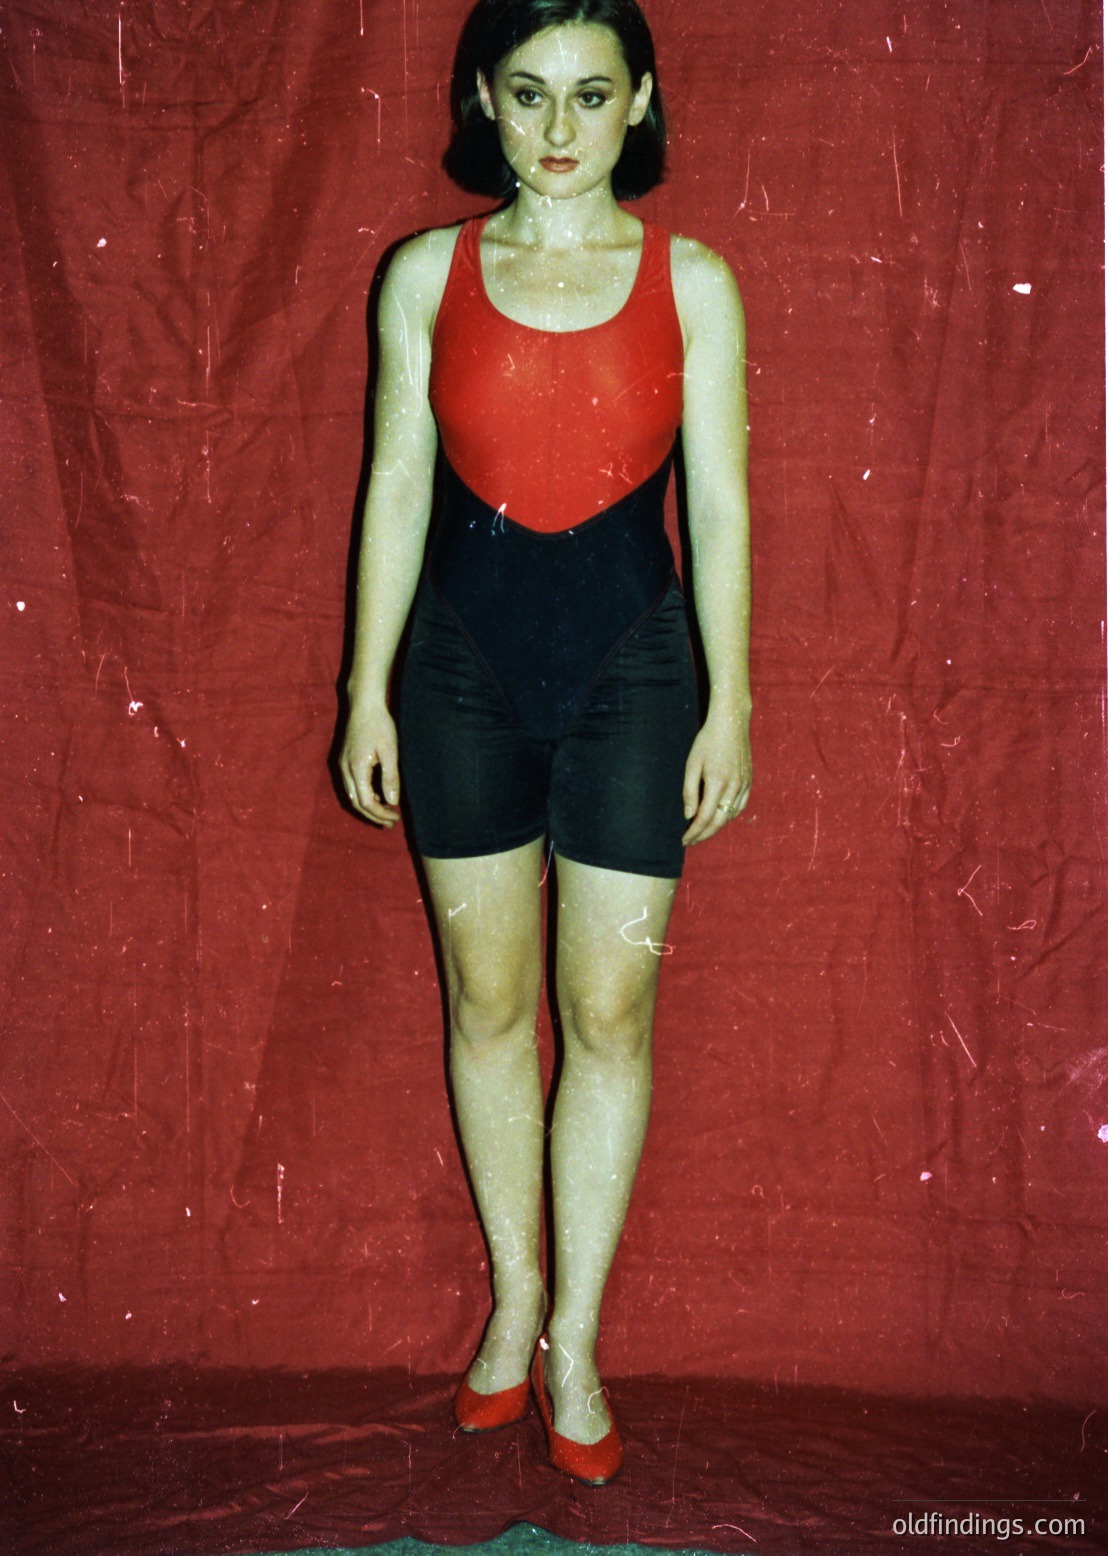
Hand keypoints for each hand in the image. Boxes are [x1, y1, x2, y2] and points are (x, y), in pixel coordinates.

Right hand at [339, 699, 400, 827]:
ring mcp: (342, 764)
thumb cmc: (379, 724)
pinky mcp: (344, 759)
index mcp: (356, 768)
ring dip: (367, 806)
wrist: (364, 704)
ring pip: (352, 795)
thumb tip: (392, 801)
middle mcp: (345, 769)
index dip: (381, 813)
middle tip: (390, 823)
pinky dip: (363, 795)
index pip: (367, 802)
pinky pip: (351, 785)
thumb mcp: (390, 751)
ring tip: (385, 812)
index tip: (396, 817)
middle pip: (356, 803)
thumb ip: (391, 777)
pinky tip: (377, 795)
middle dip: (373, 815)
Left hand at [681, 705, 751, 845]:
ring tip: (703, 831)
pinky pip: (740, 806)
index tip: (684, 840)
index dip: (694, 831)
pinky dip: (729, 816)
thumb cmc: (707, 741)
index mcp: (717, 783)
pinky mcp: (749, 781)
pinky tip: (720, 817)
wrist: (731, 723)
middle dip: (704, 834)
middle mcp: (734, 787)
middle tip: (692, 840)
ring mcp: (744, 784)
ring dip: (717, 827)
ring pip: (731, 816)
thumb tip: (689, 815)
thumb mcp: (692, 764)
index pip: (705, 817)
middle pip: (720, 822)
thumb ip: (690, 791)